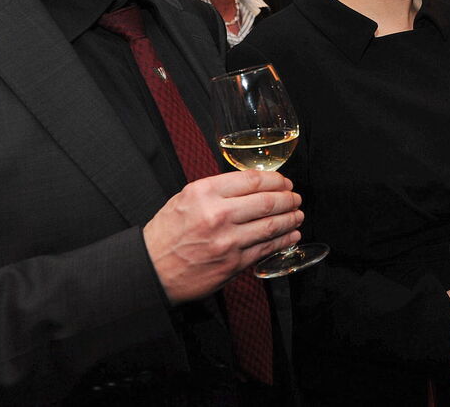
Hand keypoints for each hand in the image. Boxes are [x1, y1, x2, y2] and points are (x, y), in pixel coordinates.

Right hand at [143, 171, 302, 303]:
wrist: (151, 269)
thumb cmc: (167, 232)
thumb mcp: (186, 198)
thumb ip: (217, 190)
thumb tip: (253, 184)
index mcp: (205, 193)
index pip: (253, 180)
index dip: (276, 180)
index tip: (284, 182)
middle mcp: (217, 214)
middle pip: (267, 201)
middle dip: (288, 198)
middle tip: (296, 198)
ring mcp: (227, 241)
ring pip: (271, 225)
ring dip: (291, 219)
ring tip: (298, 214)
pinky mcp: (233, 263)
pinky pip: (266, 248)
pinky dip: (284, 240)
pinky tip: (291, 235)